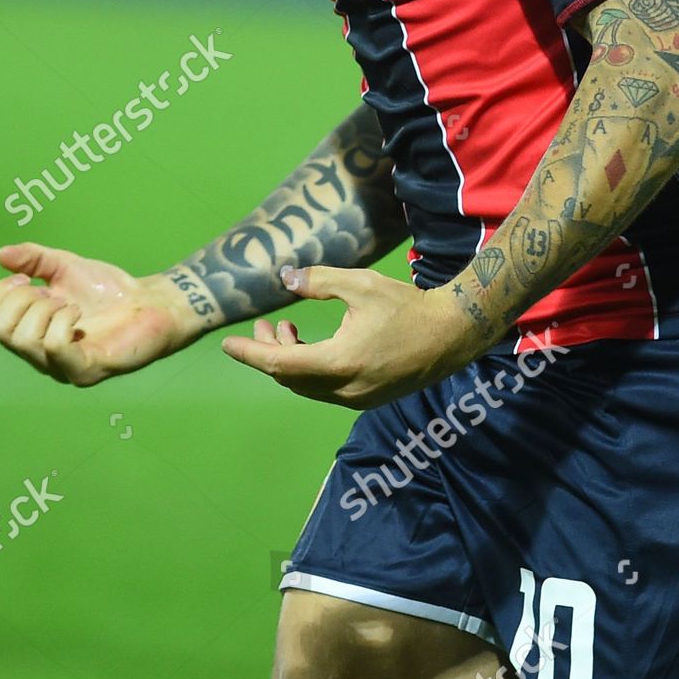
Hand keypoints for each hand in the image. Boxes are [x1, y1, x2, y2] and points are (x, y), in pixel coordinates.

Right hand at [0, 242, 195, 386]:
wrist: (150, 302)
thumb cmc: (107, 290)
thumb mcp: (66, 266)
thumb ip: (34, 259)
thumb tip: (1, 254)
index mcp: (27, 331)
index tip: (24, 277)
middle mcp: (36, 355)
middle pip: (0, 330)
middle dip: (22, 299)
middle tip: (50, 291)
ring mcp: (59, 367)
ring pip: (25, 339)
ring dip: (46, 308)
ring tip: (70, 304)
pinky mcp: (84, 371)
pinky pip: (53, 347)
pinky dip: (62, 321)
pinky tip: (78, 314)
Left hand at [220, 264, 485, 408]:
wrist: (451, 335)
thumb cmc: (406, 305)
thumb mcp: (361, 285)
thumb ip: (320, 282)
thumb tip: (286, 279)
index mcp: (338, 363)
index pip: (279, 363)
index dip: (250, 353)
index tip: (227, 344)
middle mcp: (344, 389)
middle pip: (290, 378)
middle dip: (269, 352)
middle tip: (264, 324)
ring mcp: (357, 399)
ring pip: (307, 386)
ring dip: (289, 361)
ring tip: (287, 329)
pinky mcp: (367, 400)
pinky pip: (325, 390)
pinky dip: (310, 370)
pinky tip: (313, 346)